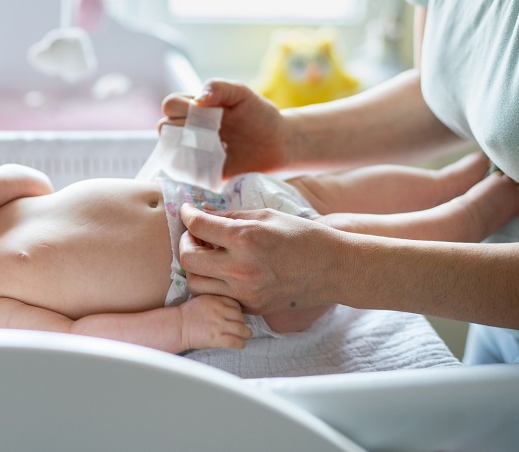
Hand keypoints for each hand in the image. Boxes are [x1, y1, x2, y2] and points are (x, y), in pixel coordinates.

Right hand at [160, 78, 287, 175]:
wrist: (278, 144)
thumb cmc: (260, 115)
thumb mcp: (242, 93)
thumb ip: (219, 88)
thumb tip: (198, 99)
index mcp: (195, 107)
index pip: (170, 105)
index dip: (183, 108)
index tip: (207, 113)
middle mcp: (190, 128)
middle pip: (165, 127)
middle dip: (184, 128)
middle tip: (213, 131)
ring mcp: (194, 151)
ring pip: (170, 150)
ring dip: (187, 149)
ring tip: (215, 147)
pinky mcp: (202, 172)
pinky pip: (185, 172)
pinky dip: (194, 168)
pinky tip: (216, 162)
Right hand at [177, 294, 251, 349]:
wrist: (177, 326)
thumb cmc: (187, 314)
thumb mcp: (202, 299)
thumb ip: (216, 301)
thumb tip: (228, 308)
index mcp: (215, 300)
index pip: (235, 304)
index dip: (239, 311)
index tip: (238, 315)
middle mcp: (219, 311)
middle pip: (240, 316)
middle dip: (243, 322)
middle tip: (243, 326)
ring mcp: (219, 325)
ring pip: (241, 329)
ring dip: (246, 333)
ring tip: (247, 335)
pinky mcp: (216, 339)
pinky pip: (235, 341)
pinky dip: (240, 344)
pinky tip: (241, 344)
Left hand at [178, 203, 338, 315]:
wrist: (334, 269)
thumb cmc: (303, 236)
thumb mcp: (266, 216)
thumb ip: (230, 216)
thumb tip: (203, 214)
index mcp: (246, 239)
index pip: (198, 226)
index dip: (187, 215)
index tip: (188, 212)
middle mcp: (241, 268)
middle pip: (187, 259)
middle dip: (185, 243)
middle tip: (196, 236)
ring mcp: (246, 292)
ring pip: (196, 284)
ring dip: (195, 267)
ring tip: (209, 255)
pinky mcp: (252, 307)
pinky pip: (218, 297)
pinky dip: (214, 284)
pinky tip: (225, 270)